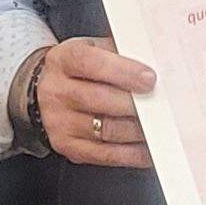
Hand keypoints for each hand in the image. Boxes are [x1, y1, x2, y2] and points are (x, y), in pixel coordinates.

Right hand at [30, 38, 158, 168]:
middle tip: (161, 105)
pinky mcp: (67, 146)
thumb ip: (119, 53)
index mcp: (63, 60)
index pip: (90, 63)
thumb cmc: (79, 71)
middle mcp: (56, 91)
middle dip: (135, 103)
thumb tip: (154, 61)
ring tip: (160, 126)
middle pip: (99, 99)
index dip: (122, 71)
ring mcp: (59, 122)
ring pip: (106, 130)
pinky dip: (133, 153)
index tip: (149, 79)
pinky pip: (106, 155)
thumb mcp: (92, 50)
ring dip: (138, 130)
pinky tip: (149, 147)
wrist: (44, 93)